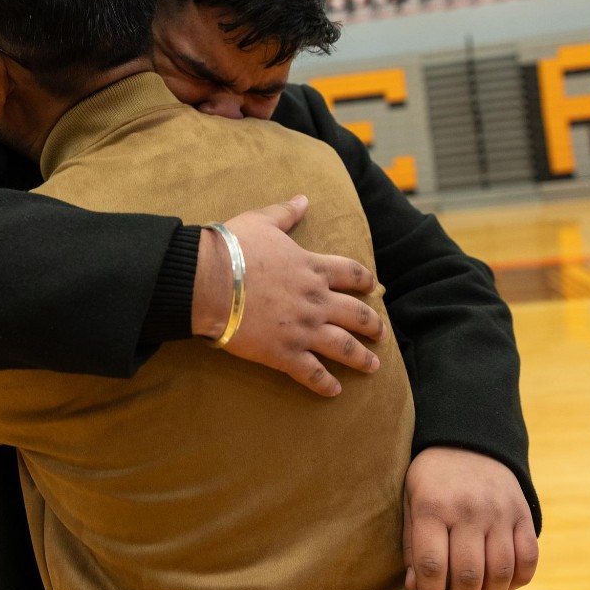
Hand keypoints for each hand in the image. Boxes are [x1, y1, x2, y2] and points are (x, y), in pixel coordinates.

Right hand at [193, 195, 385, 396]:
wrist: (208, 280)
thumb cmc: (232, 249)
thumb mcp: (261, 221)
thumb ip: (286, 212)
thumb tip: (303, 198)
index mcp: (312, 268)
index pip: (351, 273)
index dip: (365, 280)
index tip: (373, 287)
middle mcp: (316, 300)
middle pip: (356, 314)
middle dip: (372, 325)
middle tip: (381, 333)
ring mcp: (303, 329)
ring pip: (343, 347)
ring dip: (361, 357)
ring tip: (373, 366)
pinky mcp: (284, 354)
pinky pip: (312, 373)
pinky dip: (325, 384)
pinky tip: (335, 391)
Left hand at [402, 447, 538, 589]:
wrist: (469, 442)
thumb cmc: (432, 479)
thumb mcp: (410, 501)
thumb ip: (411, 543)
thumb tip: (414, 586)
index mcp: (432, 506)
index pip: (432, 563)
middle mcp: (468, 510)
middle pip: (468, 574)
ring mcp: (499, 512)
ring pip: (501, 571)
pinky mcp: (522, 514)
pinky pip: (528, 558)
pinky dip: (518, 582)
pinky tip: (502, 587)